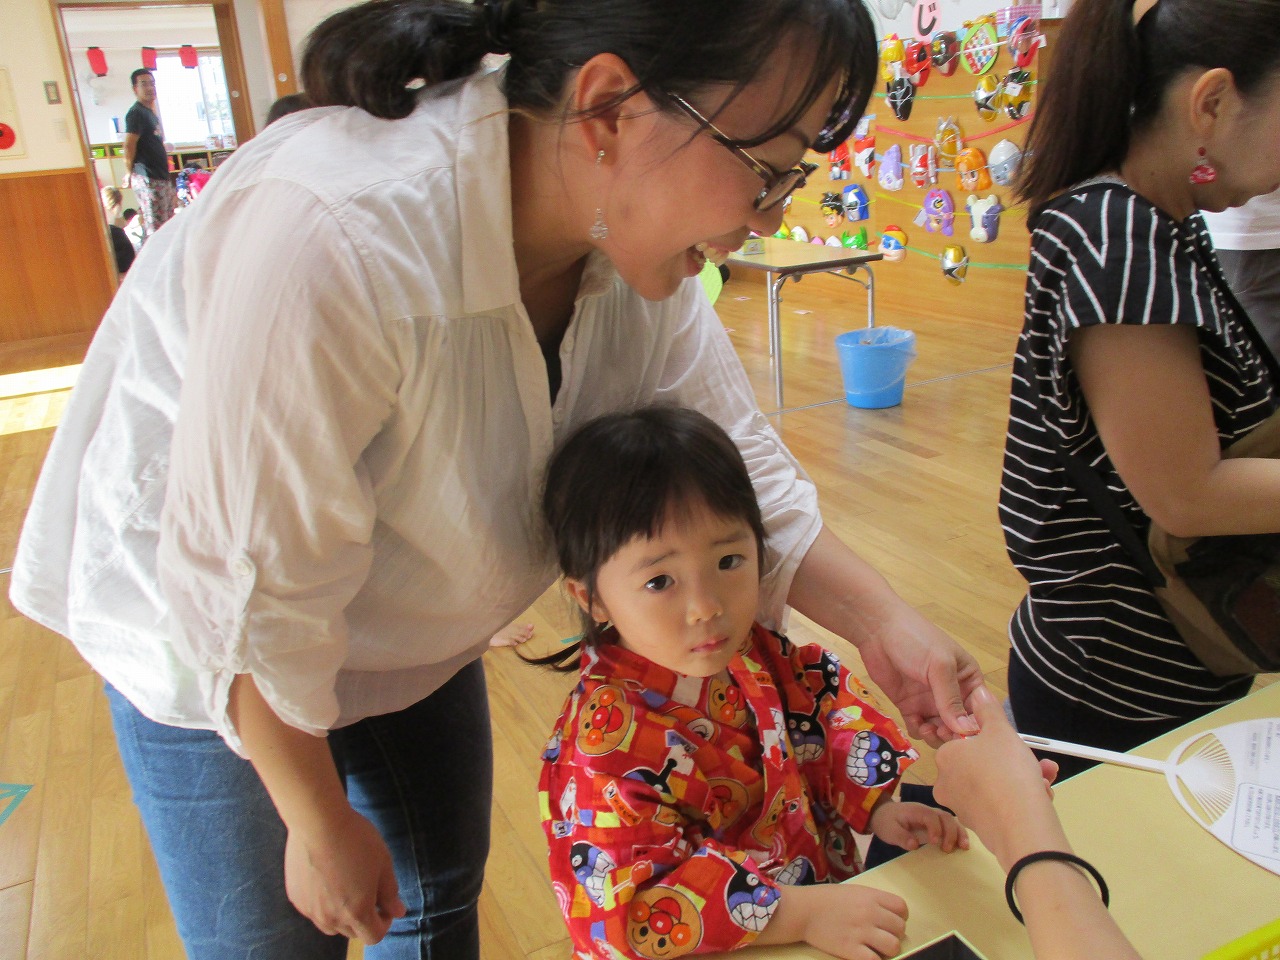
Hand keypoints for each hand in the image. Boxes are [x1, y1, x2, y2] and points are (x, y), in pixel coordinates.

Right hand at [284, 805, 405, 942]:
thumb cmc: (356, 840)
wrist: (317, 822)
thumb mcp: (383, 864)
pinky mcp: (296, 897)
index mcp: (356, 912)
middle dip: (364, 918)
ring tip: (347, 886)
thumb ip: (390, 893)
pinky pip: (313, 910)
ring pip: (330, 924)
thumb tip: (398, 912)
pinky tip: (327, 878)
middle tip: (368, 892)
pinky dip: (323, 903)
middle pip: (352, 932)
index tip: (386, 905)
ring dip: (342, 914)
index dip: (384, 923)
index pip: (373, 936)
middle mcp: (331, 918)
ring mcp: (310, 910)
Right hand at [756, 882, 908, 959]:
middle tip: (882, 935)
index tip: (891, 921)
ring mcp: (862, 932)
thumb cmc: (826, 899)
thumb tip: (888, 915)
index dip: (900, 916)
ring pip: (893, 946)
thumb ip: (872, 900)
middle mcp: (870, 913)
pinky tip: (866, 955)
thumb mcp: (853, 891)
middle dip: (894, 933)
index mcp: (871, 896)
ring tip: (877, 948)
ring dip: (888, 949)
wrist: (803, 911)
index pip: (902, 908)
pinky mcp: (851, 950)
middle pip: (900, 928)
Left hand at [856, 609, 983, 745]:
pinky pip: (919, 727)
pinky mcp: (909, 706)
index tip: (966, 737)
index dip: (975, 726)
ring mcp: (930, 701)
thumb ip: (951, 698)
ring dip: (936, 736)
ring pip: (940, 730)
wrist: (878, 630)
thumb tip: (965, 730)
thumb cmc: (916, 639)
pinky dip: (919, 731)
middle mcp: (952, 693)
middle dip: (954, 735)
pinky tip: (915, 724)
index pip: (979, 710)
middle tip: (942, 734)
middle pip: (960, 725)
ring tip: (928, 730)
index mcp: (968, 679)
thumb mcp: (939, 665)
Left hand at [867, 799, 968, 853]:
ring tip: (964, 848)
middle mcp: (927, 811)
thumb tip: (914, 845)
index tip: (934, 842)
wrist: (884, 814)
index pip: (930, 816)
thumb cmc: (887, 822)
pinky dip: (959, 834)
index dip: (935, 828)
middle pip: (945, 817)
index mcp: (915, 811)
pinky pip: (951, 826)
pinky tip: (963, 846)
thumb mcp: (888, 830)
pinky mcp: (937, 824)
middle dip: (950, 832)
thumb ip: (900, 837)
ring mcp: (933, 816)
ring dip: (959, 833)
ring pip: (951, 820)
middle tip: (948, 849)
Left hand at [934, 687, 1063, 871]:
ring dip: (1023, 779)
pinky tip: (1040, 796)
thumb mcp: (1000, 731)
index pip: (968, 743)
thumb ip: (988, 710)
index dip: (995, 741)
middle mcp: (946, 782)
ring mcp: (961, 807)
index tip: (1014, 742)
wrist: (1020, 826)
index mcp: (946, 757)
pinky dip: (1019, 799)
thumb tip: (978, 692)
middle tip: (1038, 763)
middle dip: (1015, 762)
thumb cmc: (1006, 770)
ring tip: (1045, 779)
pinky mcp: (979, 827)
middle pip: (984, 765)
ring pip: (995, 786)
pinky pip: (1000, 806)